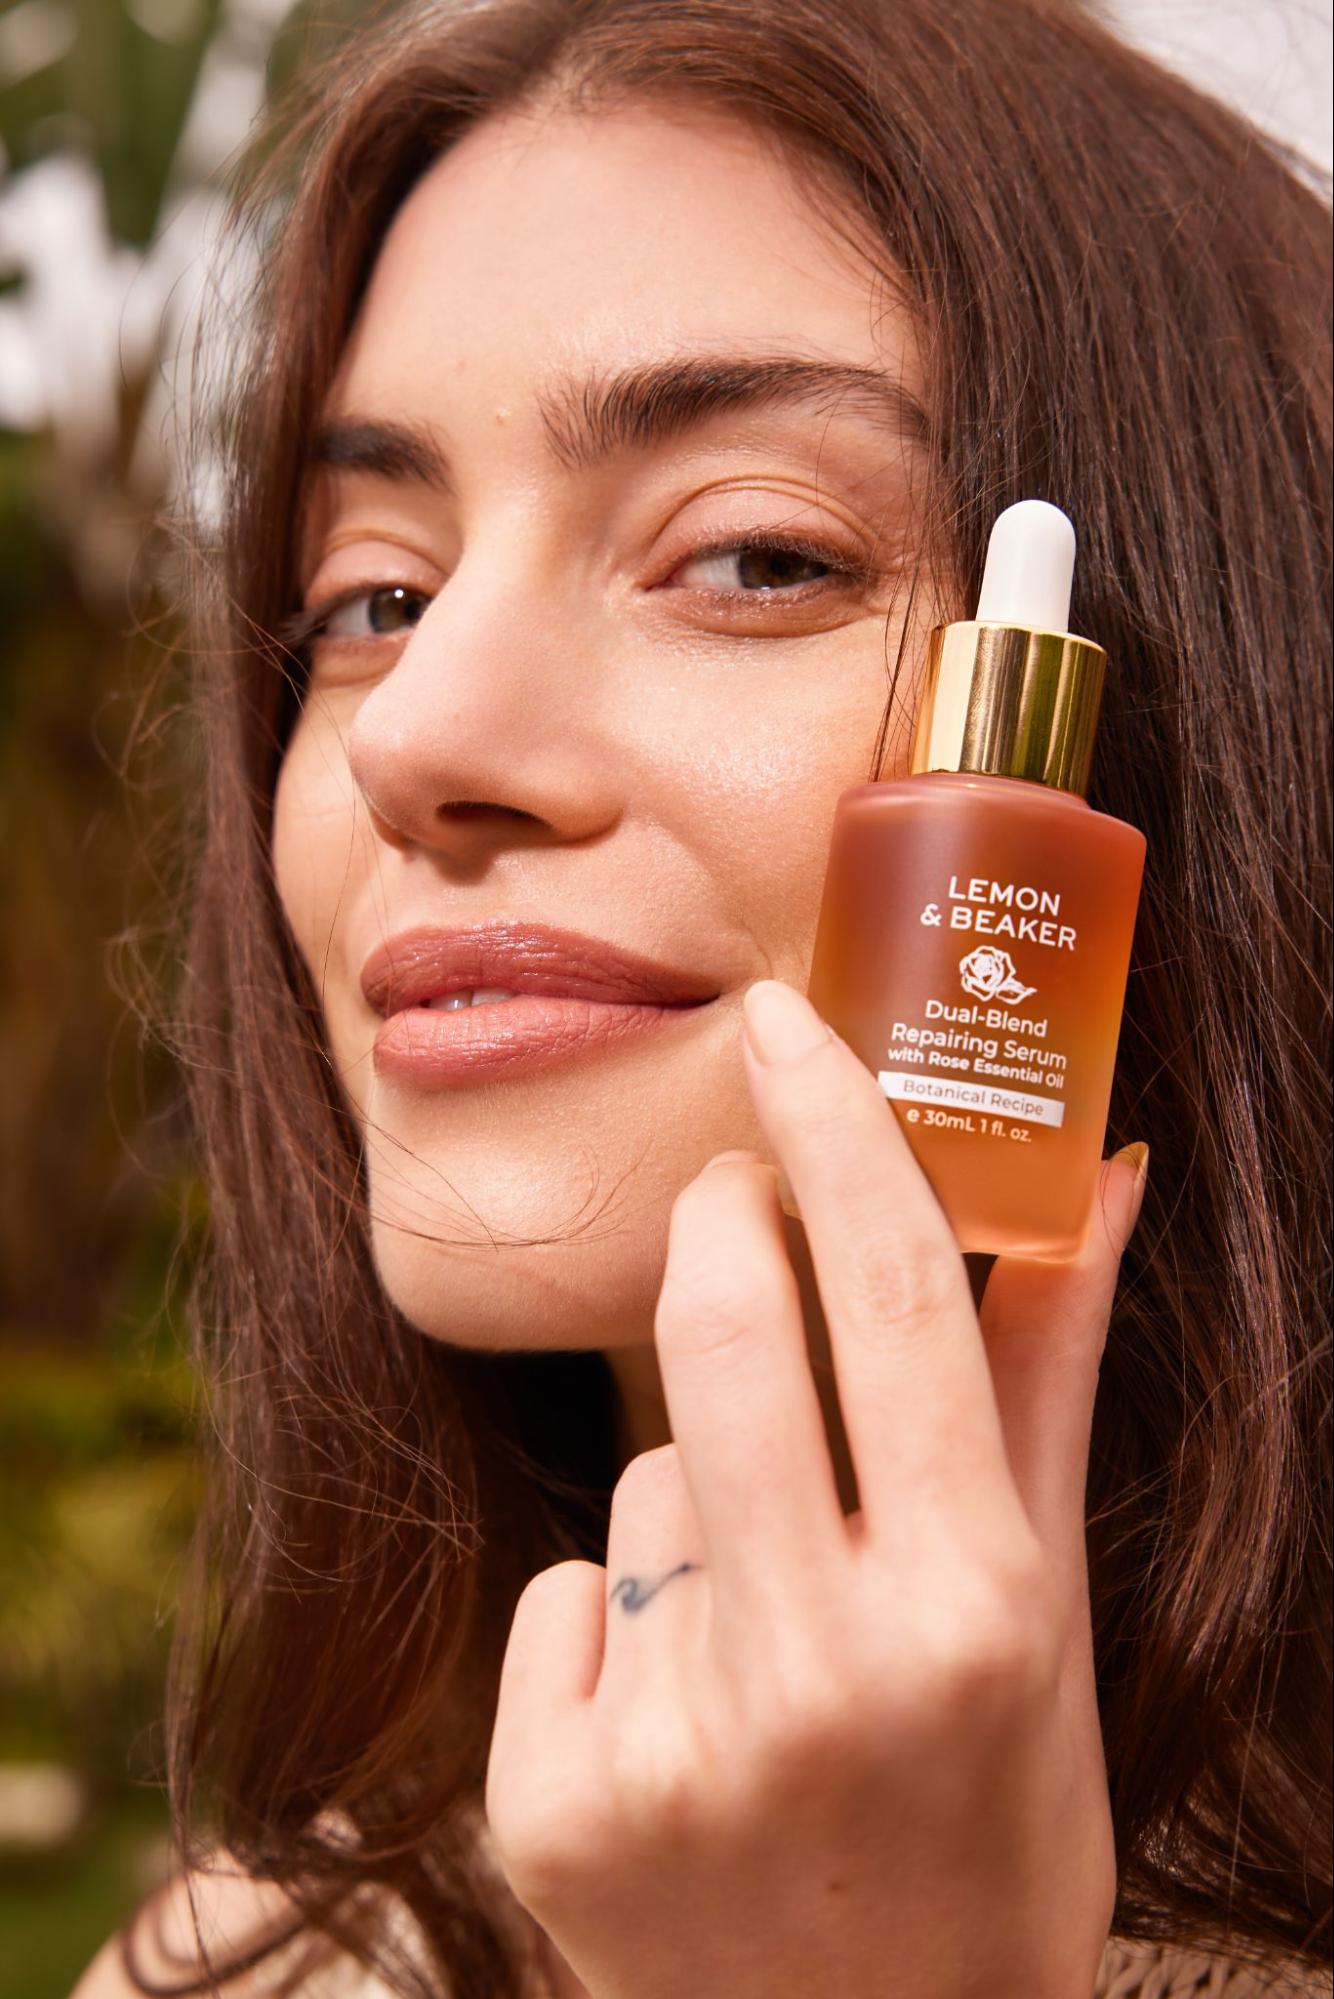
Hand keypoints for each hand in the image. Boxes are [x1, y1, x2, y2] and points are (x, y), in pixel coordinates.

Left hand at [485, 978, 1147, 1998]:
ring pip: (646, 1468)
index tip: (785, 1020)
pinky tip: (680, 1718)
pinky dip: (617, 1623)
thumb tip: (1101, 1178)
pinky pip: (565, 1589)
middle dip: (723, 1228)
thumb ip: (1052, 1384)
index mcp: (972, 1605)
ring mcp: (674, 1742)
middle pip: (724, 1325)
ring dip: (699, 1496)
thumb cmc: (989, 1816)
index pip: (892, 1296)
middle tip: (739, 1210)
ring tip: (763, 1625)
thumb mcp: (1048, 1615)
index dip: (838, 1129)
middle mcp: (822, 1668)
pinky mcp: (552, 1803)